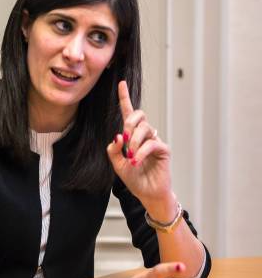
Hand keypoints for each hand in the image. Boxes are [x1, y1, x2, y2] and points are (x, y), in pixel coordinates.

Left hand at [107, 80, 172, 208]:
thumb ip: (114, 151)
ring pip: (144, 129)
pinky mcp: (163, 150)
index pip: (128, 114)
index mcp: (132, 136)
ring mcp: (155, 141)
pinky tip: (136, 161)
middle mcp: (145, 135)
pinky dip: (141, 152)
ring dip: (134, 142)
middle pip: (138, 115)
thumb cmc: (135, 179)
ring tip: (131, 157)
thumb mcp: (118, 165)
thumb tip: (117, 136)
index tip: (121, 83)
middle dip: (129, 122)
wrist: (147, 194)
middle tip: (124, 138)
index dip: (124, 98)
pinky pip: (151, 144)